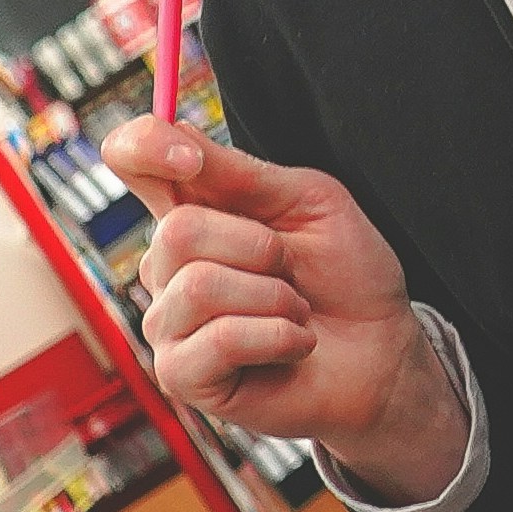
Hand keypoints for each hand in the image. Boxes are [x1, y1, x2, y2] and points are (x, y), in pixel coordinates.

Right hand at [106, 122, 467, 501]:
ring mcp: (169, 322)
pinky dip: (279, 336)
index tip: (190, 159)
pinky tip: (294, 346)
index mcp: (194, 210)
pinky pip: (222, 338)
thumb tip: (178, 137)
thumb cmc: (346, 276)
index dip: (144, 146)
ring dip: (275, 298)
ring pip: (200, 287)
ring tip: (295, 312)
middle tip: (290, 270)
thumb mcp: (309, 201)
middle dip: (260, 247)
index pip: (131, 159)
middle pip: (178, 230)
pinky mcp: (182, 374)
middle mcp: (168, 265)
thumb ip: (240, 172)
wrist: (381, 352)